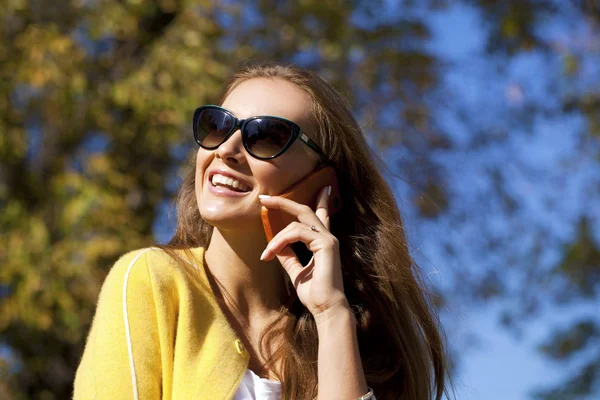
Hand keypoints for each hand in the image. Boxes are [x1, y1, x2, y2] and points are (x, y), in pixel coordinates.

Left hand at [259, 186, 348, 318]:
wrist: (326, 308)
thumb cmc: (314, 293)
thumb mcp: (296, 271)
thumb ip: (288, 256)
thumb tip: (275, 245)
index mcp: (322, 242)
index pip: (321, 214)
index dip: (316, 200)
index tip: (312, 189)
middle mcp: (327, 237)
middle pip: (304, 210)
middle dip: (283, 202)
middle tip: (264, 199)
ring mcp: (328, 239)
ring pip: (295, 223)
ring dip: (276, 237)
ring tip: (267, 253)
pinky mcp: (326, 244)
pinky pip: (296, 233)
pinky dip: (281, 241)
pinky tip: (272, 252)